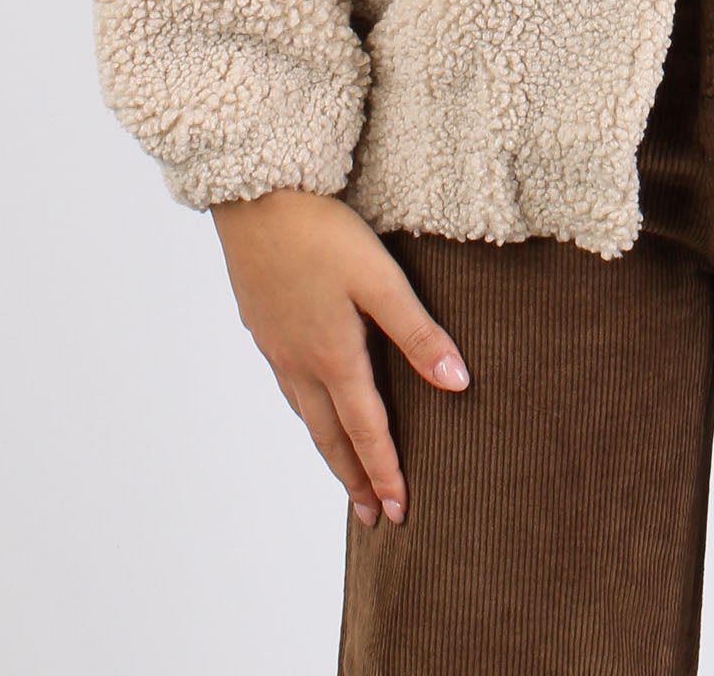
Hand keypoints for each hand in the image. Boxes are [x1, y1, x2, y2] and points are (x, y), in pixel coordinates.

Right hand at [210, 188, 469, 527]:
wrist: (255, 197)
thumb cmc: (322, 233)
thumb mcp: (381, 279)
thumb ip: (418, 332)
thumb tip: (458, 383)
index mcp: (333, 357)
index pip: (366, 430)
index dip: (386, 471)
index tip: (399, 511)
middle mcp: (299, 362)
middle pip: (330, 436)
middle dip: (354, 478)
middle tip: (371, 516)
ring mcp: (276, 346)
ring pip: (306, 414)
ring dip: (329, 449)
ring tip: (346, 473)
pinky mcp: (262, 325)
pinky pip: (288, 386)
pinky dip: (307, 413)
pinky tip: (311, 404)